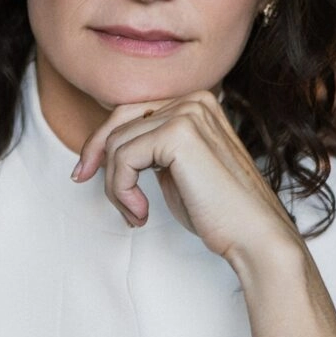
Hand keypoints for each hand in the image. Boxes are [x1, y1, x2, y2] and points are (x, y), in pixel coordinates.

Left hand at [70, 89, 302, 269]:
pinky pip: (123, 158)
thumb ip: (149, 150)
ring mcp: (188, 113)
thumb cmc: (218, 212)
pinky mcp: (179, 134)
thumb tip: (105, 148)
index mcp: (196, 103)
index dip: (102, 141)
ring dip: (115, 185)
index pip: (131, 111)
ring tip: (135, 213)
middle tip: (82, 180)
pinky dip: (122, 190)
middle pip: (119, 120)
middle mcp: (193, 100)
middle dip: (96, 153)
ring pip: (118, 143)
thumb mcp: (175, 171)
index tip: (85, 171)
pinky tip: (140, 212)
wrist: (254, 235)